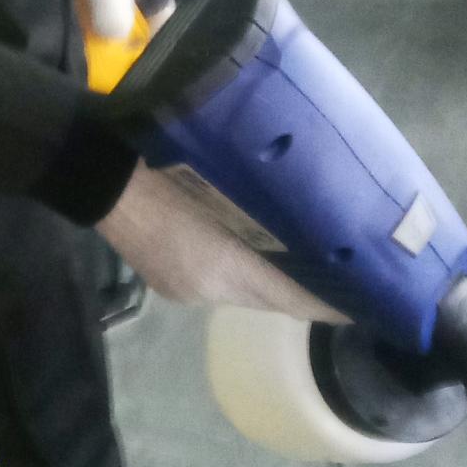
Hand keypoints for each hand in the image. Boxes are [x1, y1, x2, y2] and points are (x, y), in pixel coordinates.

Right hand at [97, 163, 344, 321]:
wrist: (99, 171)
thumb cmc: (168, 161)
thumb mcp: (228, 172)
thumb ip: (271, 200)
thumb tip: (311, 210)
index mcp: (227, 266)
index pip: (295, 299)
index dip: (331, 305)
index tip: (367, 302)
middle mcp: (210, 289)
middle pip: (271, 299)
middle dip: (305, 290)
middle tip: (342, 272)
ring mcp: (186, 290)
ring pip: (244, 291)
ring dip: (270, 278)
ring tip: (301, 256)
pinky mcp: (168, 283)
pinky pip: (217, 282)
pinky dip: (238, 270)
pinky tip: (242, 247)